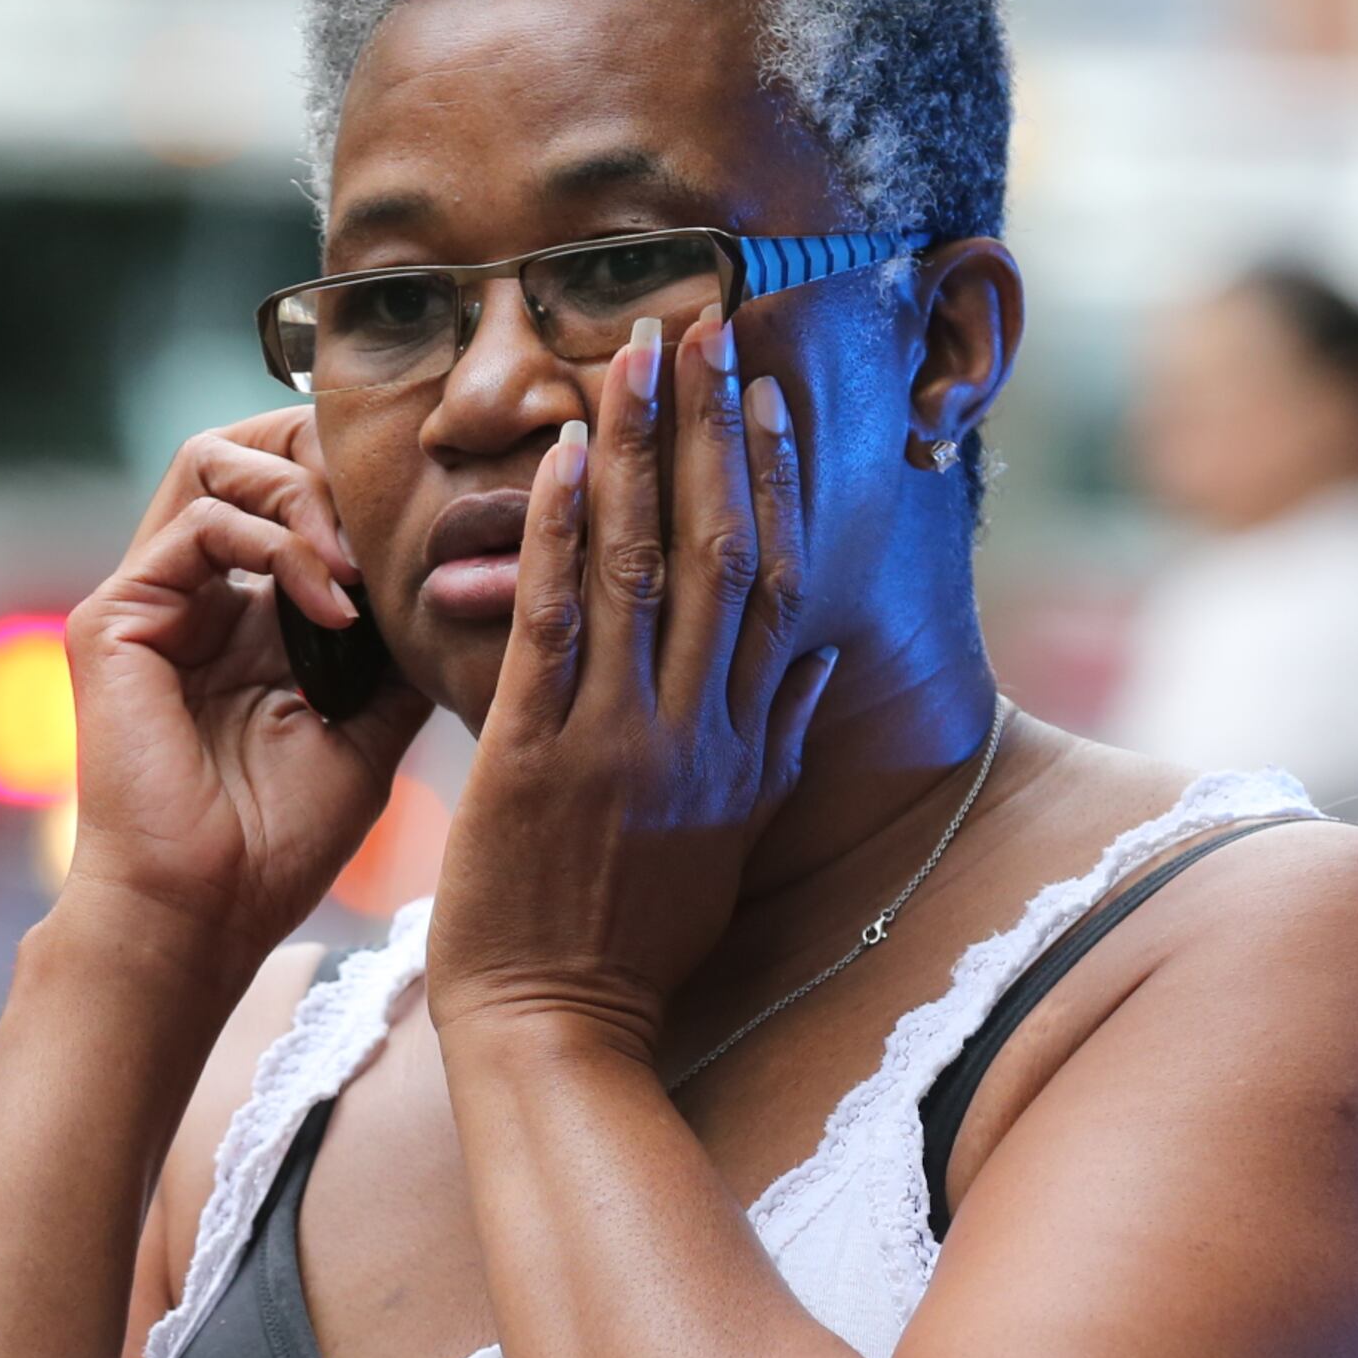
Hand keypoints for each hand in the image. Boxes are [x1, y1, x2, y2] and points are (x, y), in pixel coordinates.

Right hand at [61, 408, 430, 974]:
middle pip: (244, 447)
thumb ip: (398, 652)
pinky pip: (200, 523)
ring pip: (213, 459)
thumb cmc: (279, 844)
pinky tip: (331, 603)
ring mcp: (149, 599)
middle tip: (390, 507)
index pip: (290, 486)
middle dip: (323, 453)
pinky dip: (277, 542)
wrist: (204, 917)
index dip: (354, 477)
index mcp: (245, 613)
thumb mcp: (370, 729)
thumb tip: (464, 581)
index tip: (430, 514)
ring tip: (359, 567)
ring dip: (305, 495)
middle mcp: (192, 592)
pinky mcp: (115, 617)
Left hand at [427, 314, 839, 1061]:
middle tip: (704, 327)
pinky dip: (565, 532)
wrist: (560, 1030)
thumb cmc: (631, 945)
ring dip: (646, 451)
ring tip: (640, 353)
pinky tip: (568, 456)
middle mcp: (700, 733)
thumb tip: (819, 660)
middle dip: (714, 431)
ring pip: (647, 568)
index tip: (768, 398)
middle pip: (725, 552)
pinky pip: (558, 623)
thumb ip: (773, 746)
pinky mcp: (538, 758)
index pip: (776, 588)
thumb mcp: (728, 842)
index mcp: (745, 750)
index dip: (775, 484)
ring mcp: (622, 743)